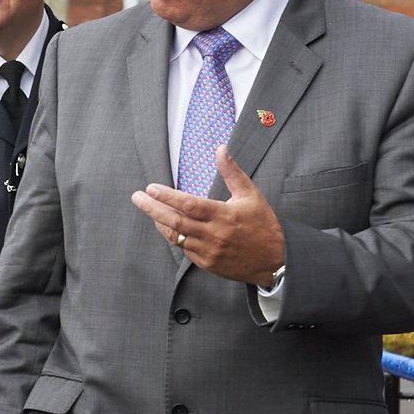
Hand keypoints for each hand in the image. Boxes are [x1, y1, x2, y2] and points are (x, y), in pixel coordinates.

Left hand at [130, 146, 283, 284]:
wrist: (276, 260)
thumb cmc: (263, 224)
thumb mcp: (251, 195)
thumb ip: (232, 173)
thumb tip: (220, 149)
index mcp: (224, 215)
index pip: (188, 204)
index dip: (166, 196)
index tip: (150, 188)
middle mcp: (213, 234)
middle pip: (174, 221)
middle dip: (152, 208)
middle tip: (137, 197)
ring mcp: (208, 251)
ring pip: (175, 236)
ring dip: (160, 222)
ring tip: (149, 209)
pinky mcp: (207, 264)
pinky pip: (184, 249)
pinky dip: (173, 236)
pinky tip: (167, 226)